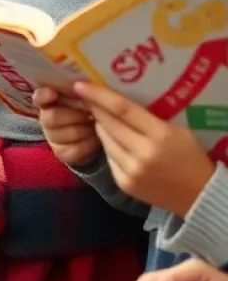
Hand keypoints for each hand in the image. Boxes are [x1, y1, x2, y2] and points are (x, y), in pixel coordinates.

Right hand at [34, 85, 100, 165]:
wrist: (95, 136)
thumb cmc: (89, 110)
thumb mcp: (85, 98)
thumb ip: (81, 91)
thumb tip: (86, 85)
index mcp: (49, 100)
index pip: (39, 97)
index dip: (44, 95)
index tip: (53, 93)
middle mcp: (45, 119)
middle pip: (53, 117)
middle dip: (75, 115)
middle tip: (91, 113)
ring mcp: (52, 138)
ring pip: (67, 134)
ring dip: (85, 129)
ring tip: (95, 125)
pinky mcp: (62, 153)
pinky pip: (76, 149)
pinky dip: (89, 144)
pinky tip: (96, 139)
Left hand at [74, 81, 214, 217]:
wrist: (199, 196)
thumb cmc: (190, 156)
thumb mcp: (176, 129)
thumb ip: (147, 117)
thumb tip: (114, 101)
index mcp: (160, 136)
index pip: (122, 109)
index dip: (98, 95)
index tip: (80, 85)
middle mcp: (142, 154)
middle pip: (107, 123)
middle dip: (95, 108)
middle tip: (87, 97)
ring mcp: (131, 171)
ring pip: (104, 139)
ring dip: (101, 126)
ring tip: (102, 117)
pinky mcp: (123, 183)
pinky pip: (108, 156)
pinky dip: (109, 145)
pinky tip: (114, 140)